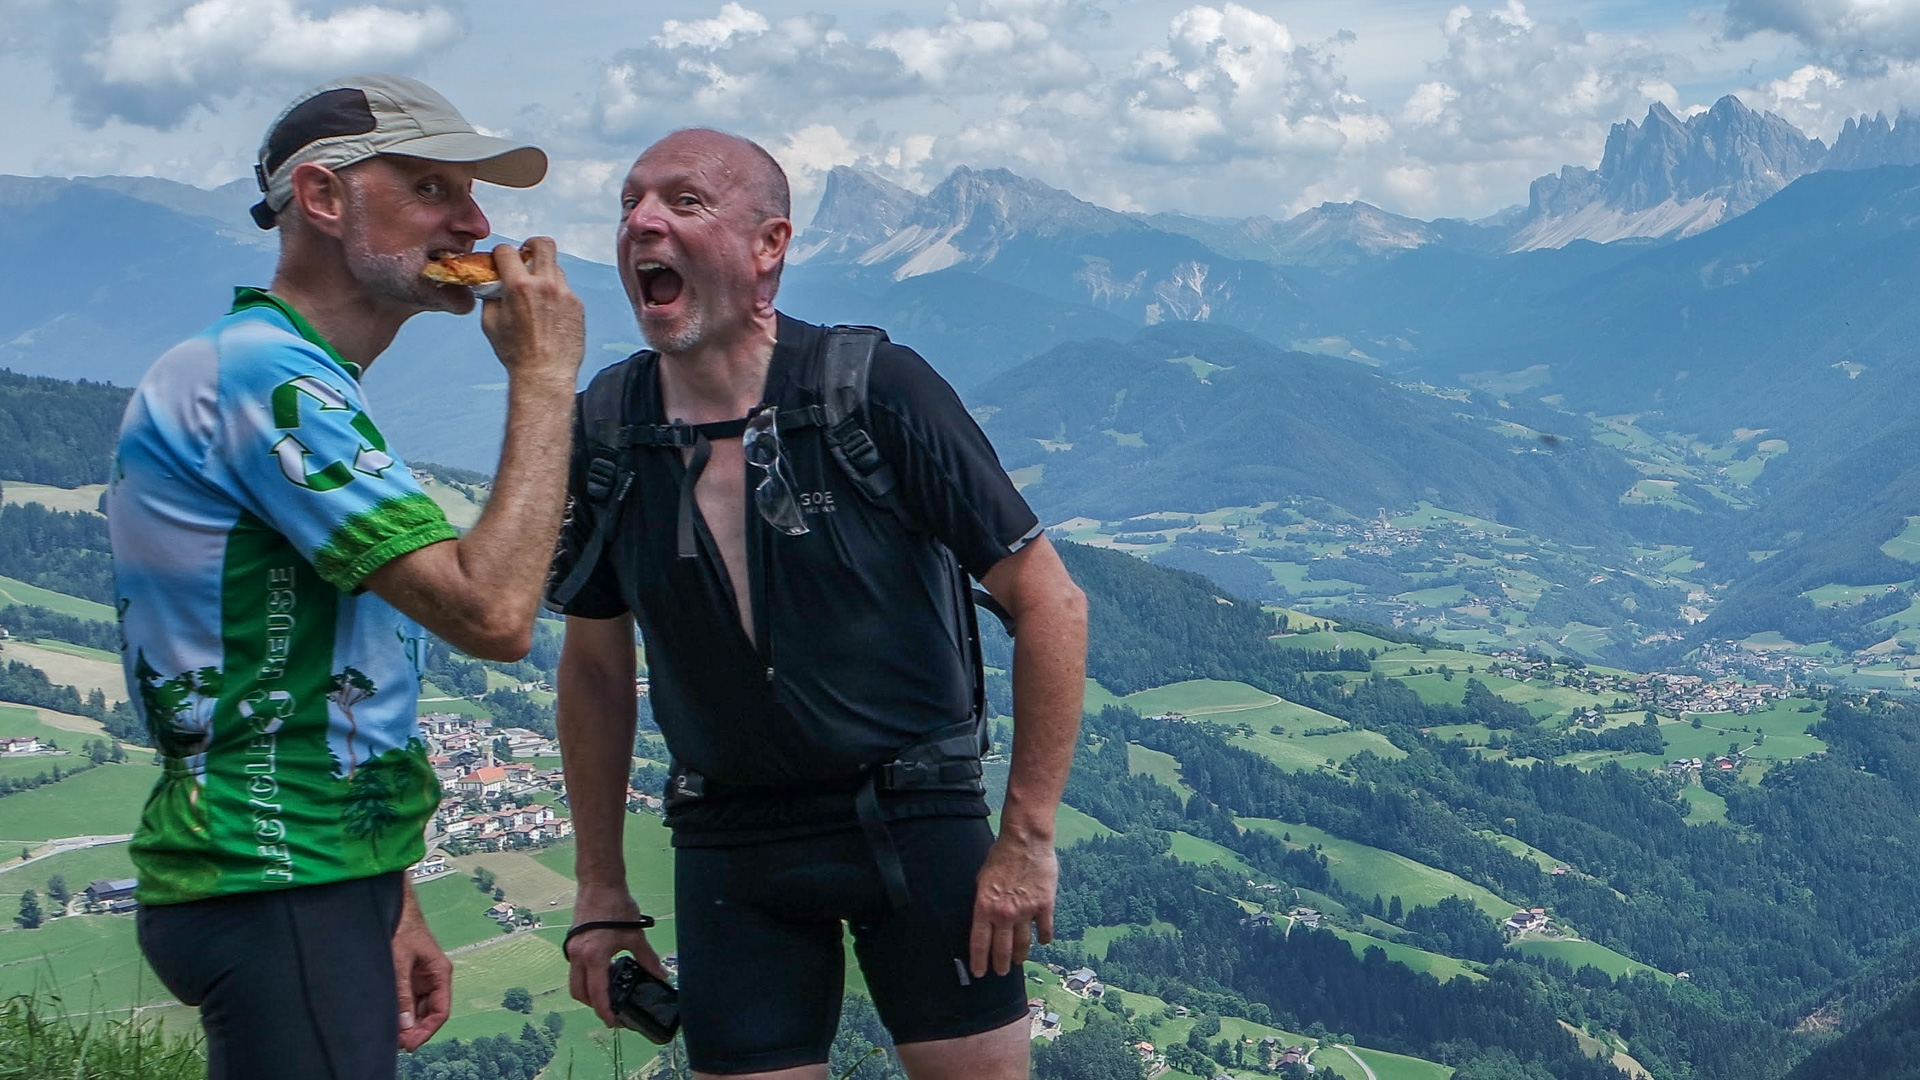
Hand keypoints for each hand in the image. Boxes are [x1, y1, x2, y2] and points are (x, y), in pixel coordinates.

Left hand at [393, 885, 452, 1051]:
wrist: (392, 907)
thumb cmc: (402, 928)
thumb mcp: (400, 963)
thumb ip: (402, 994)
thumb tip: (405, 1025)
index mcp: (440, 973)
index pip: (440, 1011)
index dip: (427, 1030)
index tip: (410, 1044)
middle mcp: (433, 978)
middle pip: (430, 1013)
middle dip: (416, 1030)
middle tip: (397, 1044)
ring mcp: (420, 979)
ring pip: (418, 1010)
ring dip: (408, 1024)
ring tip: (392, 1035)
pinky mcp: (408, 977)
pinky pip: (408, 1001)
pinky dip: (401, 1014)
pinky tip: (390, 1021)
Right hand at [480, 236, 584, 382]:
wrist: (545, 374)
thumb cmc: (516, 353)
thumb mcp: (490, 323)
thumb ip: (491, 297)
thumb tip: (493, 284)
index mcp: (520, 286)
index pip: (507, 250)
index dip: (499, 254)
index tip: (500, 262)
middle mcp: (545, 285)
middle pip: (543, 244)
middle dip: (531, 245)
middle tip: (526, 256)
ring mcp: (565, 294)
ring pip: (555, 268)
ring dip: (544, 273)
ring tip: (536, 293)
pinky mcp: (578, 305)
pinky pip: (565, 289)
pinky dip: (555, 294)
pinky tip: (548, 312)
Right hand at [567, 883, 666, 1027]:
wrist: (599, 884)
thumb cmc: (617, 906)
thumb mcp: (635, 935)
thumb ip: (647, 958)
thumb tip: (661, 975)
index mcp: (594, 956)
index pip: (597, 993)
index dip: (605, 1011)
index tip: (613, 1022)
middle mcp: (578, 956)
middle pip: (580, 992)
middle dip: (593, 1005)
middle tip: (611, 1011)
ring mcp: (573, 950)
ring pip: (575, 982)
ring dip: (588, 992)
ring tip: (607, 994)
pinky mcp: (572, 943)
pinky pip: (575, 969)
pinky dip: (586, 977)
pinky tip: (603, 974)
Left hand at [969, 832, 1057, 977]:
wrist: (1026, 840)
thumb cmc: (1001, 855)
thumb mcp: (983, 878)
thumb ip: (984, 901)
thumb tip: (985, 918)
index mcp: (985, 906)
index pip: (979, 942)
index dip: (979, 961)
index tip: (980, 973)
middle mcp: (1004, 913)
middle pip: (1001, 948)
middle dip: (1000, 964)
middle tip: (1001, 972)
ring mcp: (1026, 911)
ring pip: (1023, 943)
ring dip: (1020, 955)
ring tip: (1018, 961)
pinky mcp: (1045, 905)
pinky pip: (1045, 929)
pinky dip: (1044, 938)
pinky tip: (1043, 942)